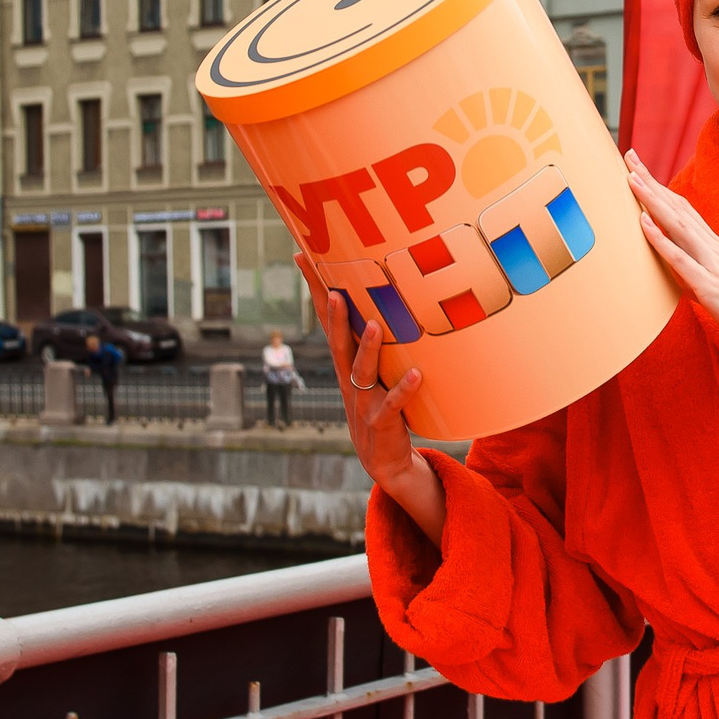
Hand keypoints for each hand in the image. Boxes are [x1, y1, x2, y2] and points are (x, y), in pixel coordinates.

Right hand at [323, 290, 445, 546]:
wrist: (384, 462)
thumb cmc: (381, 406)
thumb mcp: (374, 372)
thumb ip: (374, 340)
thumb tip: (383, 295)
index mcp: (346, 365)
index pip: (326, 322)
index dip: (315, 291)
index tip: (303, 256)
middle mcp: (350, 380)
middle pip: (338, 344)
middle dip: (333, 317)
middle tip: (332, 289)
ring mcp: (364, 402)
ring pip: (363, 371)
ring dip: (368, 348)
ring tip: (375, 324)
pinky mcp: (383, 422)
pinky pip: (393, 404)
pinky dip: (403, 389)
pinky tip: (415, 374)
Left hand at [626, 151, 718, 434]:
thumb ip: (700, 271)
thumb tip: (678, 264)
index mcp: (715, 248)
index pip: (683, 210)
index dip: (660, 188)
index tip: (639, 168)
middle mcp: (714, 249)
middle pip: (678, 207)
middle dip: (651, 182)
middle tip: (628, 156)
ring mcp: (712, 265)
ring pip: (678, 225)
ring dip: (653, 201)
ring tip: (632, 179)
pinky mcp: (710, 287)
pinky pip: (682, 259)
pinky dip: (662, 239)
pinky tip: (645, 224)